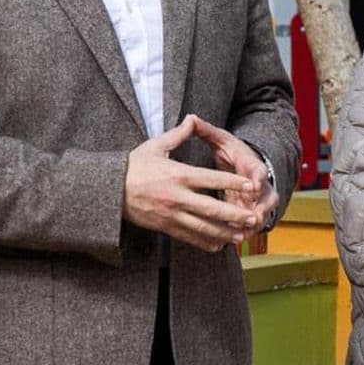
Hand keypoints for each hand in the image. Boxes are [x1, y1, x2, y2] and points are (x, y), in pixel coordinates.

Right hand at [124, 116, 259, 251]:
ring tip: (241, 236)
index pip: (211, 178)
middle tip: (254, 217)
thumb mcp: (155, 146)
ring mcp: (171, 214)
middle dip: (235, 214)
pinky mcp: (164, 226)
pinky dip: (204, 243)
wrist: (109, 190)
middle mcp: (177, 196)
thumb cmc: (133, 165)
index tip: (251, 185)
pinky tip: (218, 246)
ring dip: (224, 233)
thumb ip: (178, 134)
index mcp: (178, 174)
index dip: (233, 182)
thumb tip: (192, 118)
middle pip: (211, 208)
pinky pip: (188, 237)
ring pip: (202, 227)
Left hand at [183, 114, 278, 232]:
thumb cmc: (232, 152)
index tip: (254, 184)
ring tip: (241, 236)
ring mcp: (257, 200)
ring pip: (259, 215)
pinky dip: (242, 232)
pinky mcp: (251, 211)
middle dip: (260, 208)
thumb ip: (206, 131)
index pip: (259, 170)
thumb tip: (190, 117)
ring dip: (251, 225)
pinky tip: (230, 242)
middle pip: (266, 198)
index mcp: (252, 164)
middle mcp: (259, 184)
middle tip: (253, 217)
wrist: (245, 165)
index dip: (258, 178)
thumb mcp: (221, 139)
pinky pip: (249, 224)